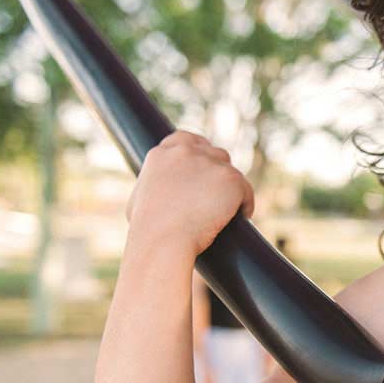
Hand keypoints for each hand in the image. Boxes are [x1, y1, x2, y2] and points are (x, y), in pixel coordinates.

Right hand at [125, 130, 254, 256]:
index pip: (185, 140)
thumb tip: (161, 191)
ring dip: (230, 187)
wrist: (164, 241)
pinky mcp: (230, 178)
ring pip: (230, 171)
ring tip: (230, 208)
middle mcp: (186, 152)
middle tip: (219, 195)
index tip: (205, 169)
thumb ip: (150, 188)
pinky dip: (245, 203)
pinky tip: (242, 215)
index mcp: (162, 155)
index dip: (198, 153)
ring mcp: (210, 163)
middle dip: (217, 172)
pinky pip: (245, 189)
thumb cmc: (148, 233)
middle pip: (213, 153)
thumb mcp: (138, 202)